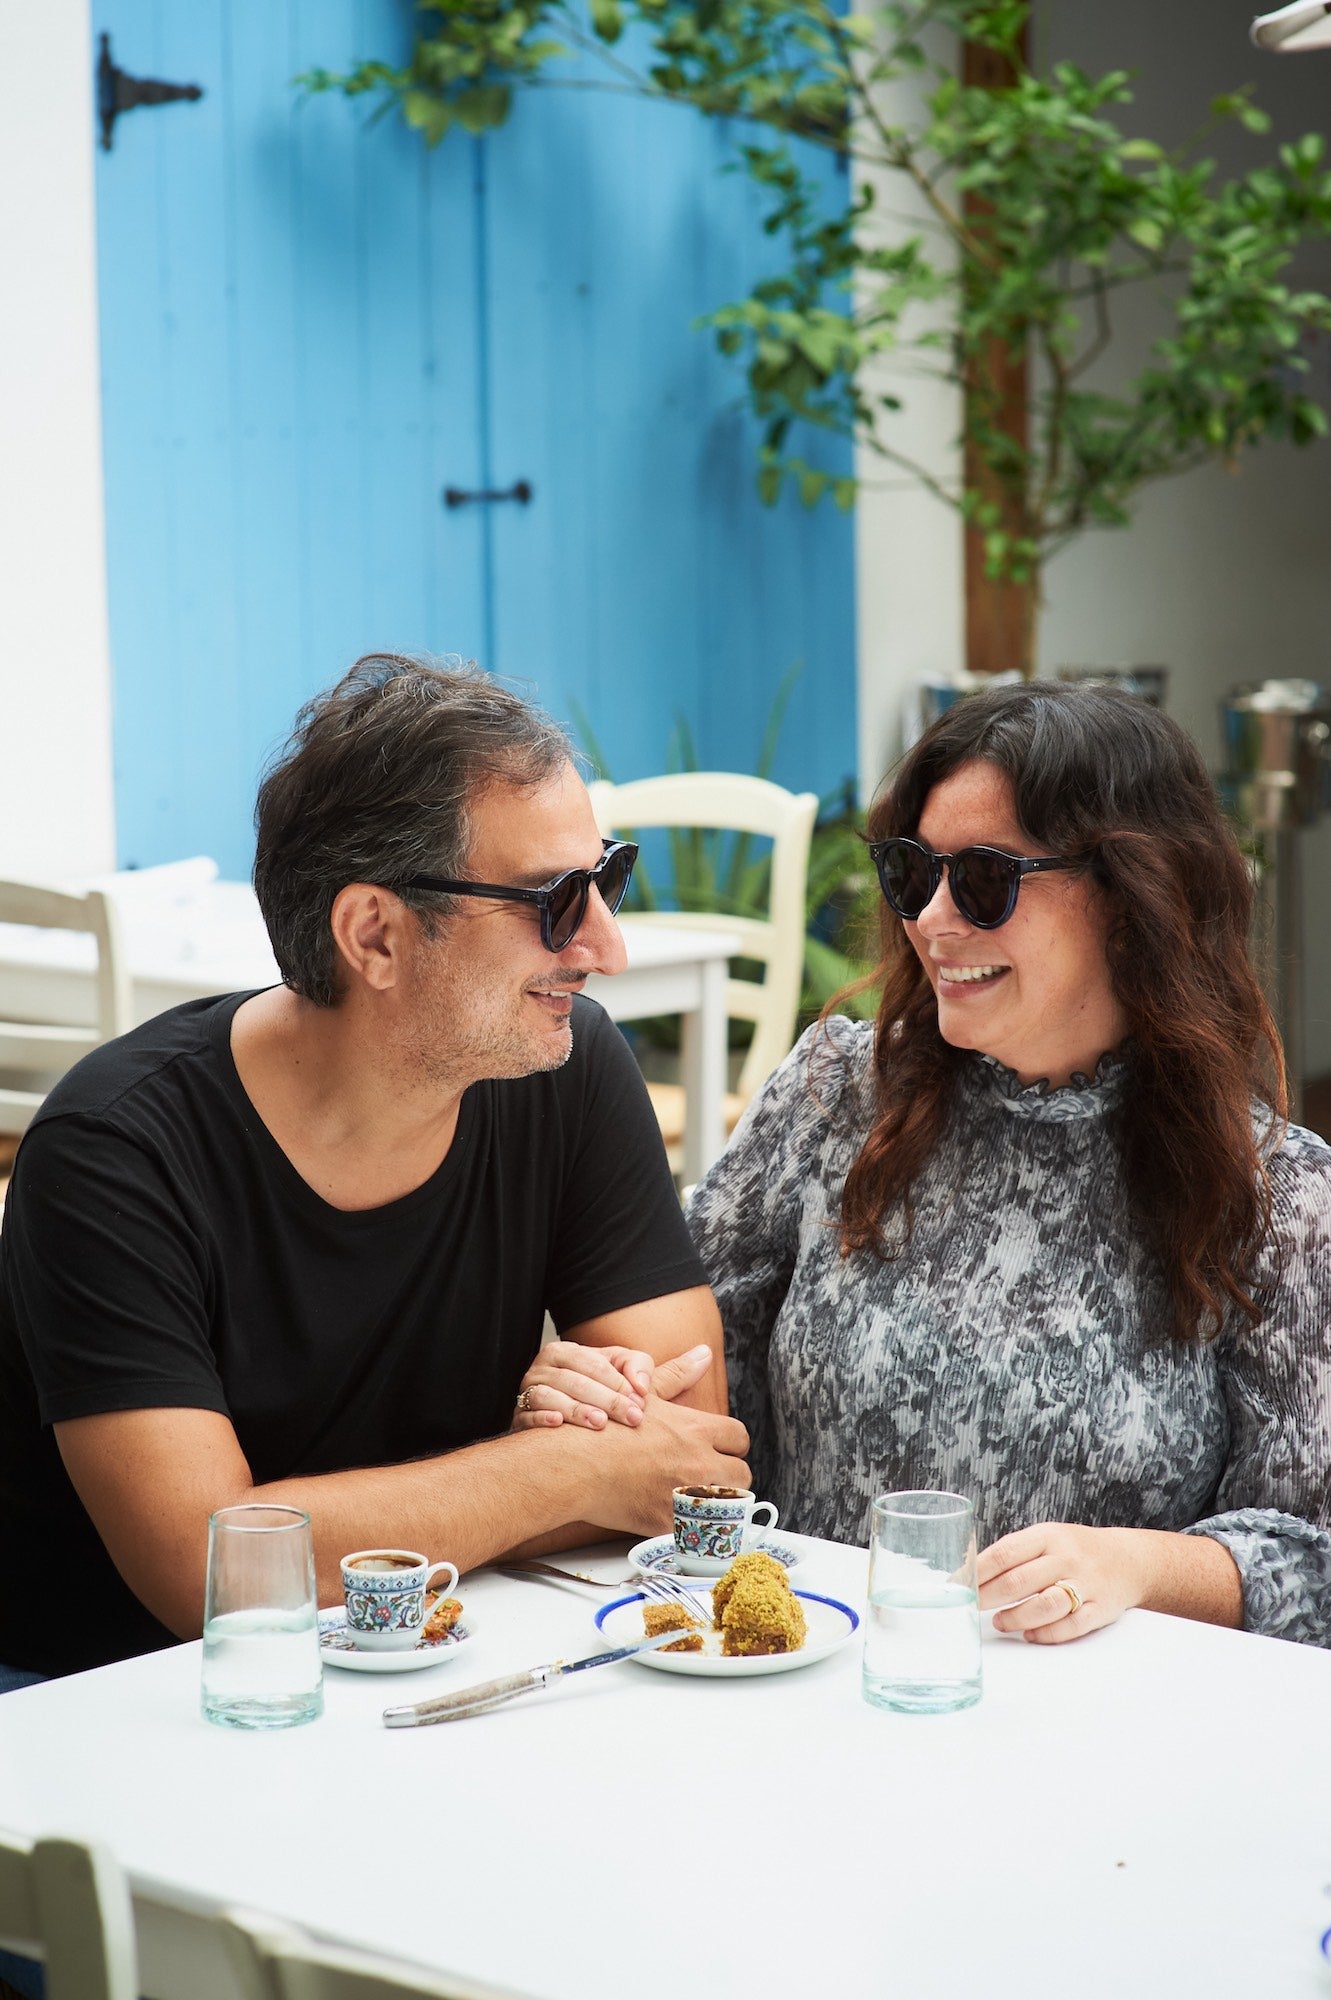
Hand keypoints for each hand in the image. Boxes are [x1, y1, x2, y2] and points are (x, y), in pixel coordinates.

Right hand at [511, 1341, 712, 1431]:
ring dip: (578, 1409)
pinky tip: (559, 1427)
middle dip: (607, 1397)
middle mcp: (548, 1367)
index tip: (643, 1401)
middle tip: (633, 1420)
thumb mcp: (625, 1389)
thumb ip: (663, 1375)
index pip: (598, 1358)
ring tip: (601, 1426)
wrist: (553, 1456)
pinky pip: (527, 1413)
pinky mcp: (517, 1418)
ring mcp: (529, 1391)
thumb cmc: (596, 1414)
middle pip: (578, 1375)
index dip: (621, 1379)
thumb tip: (706, 1354)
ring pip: (553, 1392)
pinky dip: (543, 1419)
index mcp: (571, 1353)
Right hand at [577, 1380, 750, 1538]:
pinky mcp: (672, 1523)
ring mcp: (688, 1494)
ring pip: (729, 1504)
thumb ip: (678, 1375)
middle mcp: (699, 1461)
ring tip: (697, 1498)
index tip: (718, 1451)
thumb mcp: (644, 1394)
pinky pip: (701, 1529)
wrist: (574, 1466)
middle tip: (708, 1477)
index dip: (730, 1445)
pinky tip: (677, 1516)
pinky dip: (693, 1524)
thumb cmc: (605, 1428)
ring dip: (718, 1502)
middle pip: (742, 1474)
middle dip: (729, 1476)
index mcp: (697, 1429)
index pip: (739, 1437)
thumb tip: (703, 1353)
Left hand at [977, 1522, 1148, 1644]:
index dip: (978, 1571)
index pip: (1005, 1553)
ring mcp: (1085, 1584)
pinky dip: (1046, 1633)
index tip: (960, 1584)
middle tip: (972, 1606)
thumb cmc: (1075, 1550)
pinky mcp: (1099, 1610)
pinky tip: (1029, 1634)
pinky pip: (1070, 1626)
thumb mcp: (1047, 1537)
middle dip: (989, 1597)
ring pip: (1045, 1605)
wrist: (1128, 1560)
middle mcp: (1066, 1558)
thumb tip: (971, 1571)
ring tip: (1000, 1622)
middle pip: (1020, 1580)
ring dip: (1016, 1617)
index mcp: (1048, 1536)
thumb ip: (1015, 1553)